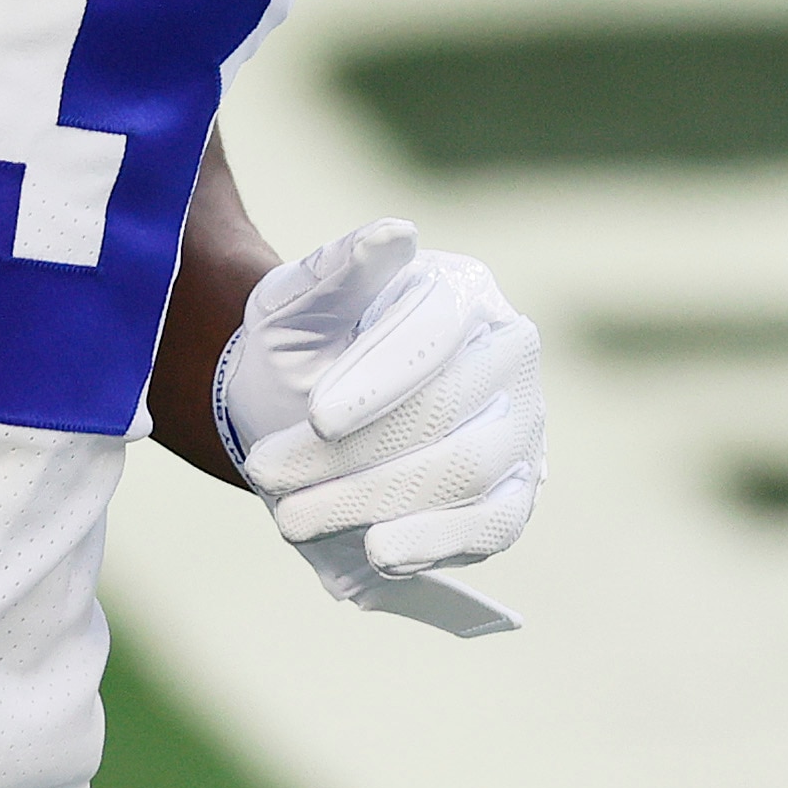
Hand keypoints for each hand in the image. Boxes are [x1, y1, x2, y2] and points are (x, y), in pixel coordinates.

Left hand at [216, 220, 542, 636]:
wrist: (296, 410)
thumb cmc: (301, 345)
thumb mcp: (296, 302)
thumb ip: (339, 268)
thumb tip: (393, 235)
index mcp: (463, 290)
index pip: (437, 331)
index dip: (379, 378)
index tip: (317, 418)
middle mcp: (508, 353)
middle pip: (445, 410)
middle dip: (352, 453)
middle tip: (267, 474)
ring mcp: (520, 425)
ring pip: (466, 471)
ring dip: (373, 500)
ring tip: (291, 518)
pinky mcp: (514, 491)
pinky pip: (494, 523)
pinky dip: (436, 540)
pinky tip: (378, 552)